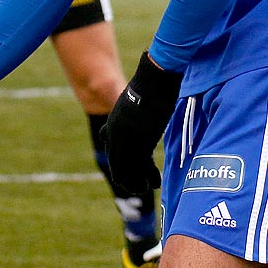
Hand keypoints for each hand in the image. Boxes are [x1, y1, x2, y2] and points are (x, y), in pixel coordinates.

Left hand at [102, 52, 183, 194]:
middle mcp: (115, 135)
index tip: (134, 172)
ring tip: (146, 187)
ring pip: (127, 170)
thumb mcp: (134, 101)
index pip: (112, 152)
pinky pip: (142, 168)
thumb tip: (141, 112)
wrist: (154, 79)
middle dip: (126, 178)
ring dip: (136, 182)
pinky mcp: (141, 143)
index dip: (121, 165)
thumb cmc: (150, 85)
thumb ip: (134, 114)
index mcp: (112, 126)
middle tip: (139, 185)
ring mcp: (126, 140)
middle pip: (117, 165)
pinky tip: (155, 183)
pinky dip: (148, 178)